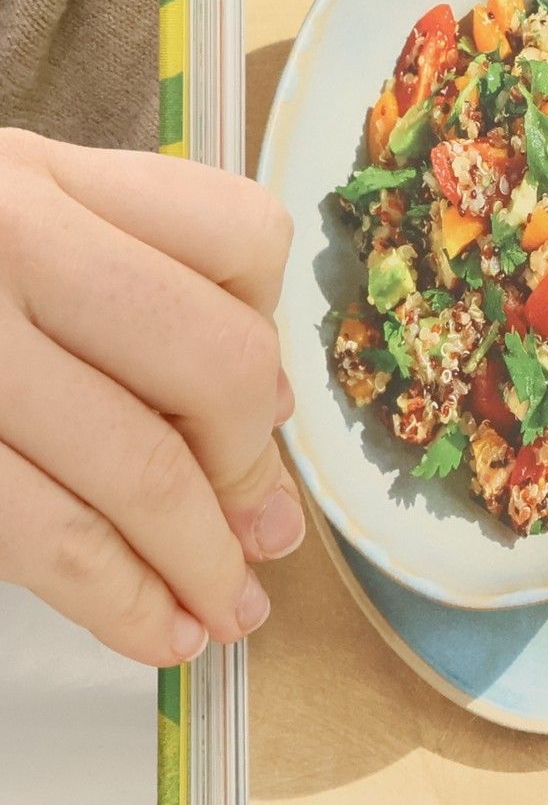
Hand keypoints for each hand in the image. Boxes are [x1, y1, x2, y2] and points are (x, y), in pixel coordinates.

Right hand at [0, 130, 301, 664]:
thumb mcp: (2, 212)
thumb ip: (126, 274)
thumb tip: (263, 413)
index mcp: (39, 173)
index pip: (238, 240)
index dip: (265, 338)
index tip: (259, 416)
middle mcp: (3, 240)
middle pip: (211, 364)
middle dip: (249, 473)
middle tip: (263, 544)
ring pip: (134, 465)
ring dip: (199, 562)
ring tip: (225, 616)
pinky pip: (40, 531)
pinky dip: (117, 597)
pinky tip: (156, 631)